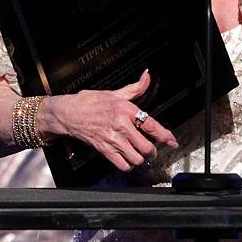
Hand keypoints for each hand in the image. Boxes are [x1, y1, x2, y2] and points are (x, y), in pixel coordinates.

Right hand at [47, 70, 178, 171]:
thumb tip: (147, 76)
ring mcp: (112, 140)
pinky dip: (128, 165)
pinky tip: (127, 159)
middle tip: (152, 149)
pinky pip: (122, 165)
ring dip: (141, 159)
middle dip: (152, 151)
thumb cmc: (91, 102)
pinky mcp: (104, 150)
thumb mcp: (115, 93)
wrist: (69, 113)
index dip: (165, 135)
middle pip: (146, 147)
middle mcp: (121, 126)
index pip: (151, 125)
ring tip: (140, 155)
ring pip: (136, 158)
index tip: (172, 141)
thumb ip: (135, 88)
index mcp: (126, 110)